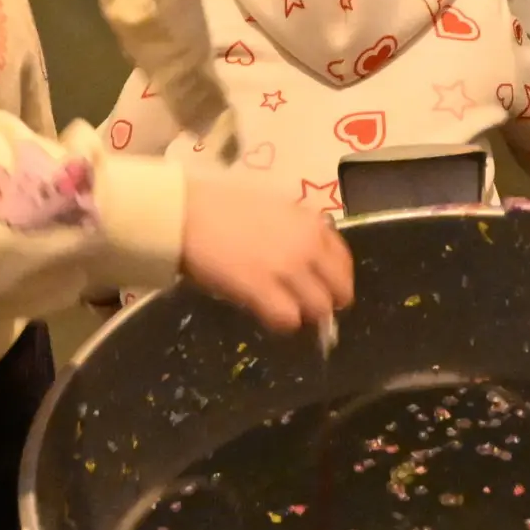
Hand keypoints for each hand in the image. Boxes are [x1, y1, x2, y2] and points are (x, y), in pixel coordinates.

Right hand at [179, 175, 355, 332]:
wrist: (186, 213)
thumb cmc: (222, 206)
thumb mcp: (274, 208)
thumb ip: (296, 231)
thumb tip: (305, 258)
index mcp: (311, 223)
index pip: (343, 261)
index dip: (335, 279)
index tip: (324, 287)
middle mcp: (307, 246)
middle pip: (339, 290)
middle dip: (327, 303)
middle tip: (307, 308)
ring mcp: (287, 269)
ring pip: (318, 308)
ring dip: (305, 315)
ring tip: (286, 312)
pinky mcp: (262, 290)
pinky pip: (288, 320)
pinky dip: (282, 323)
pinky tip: (268, 317)